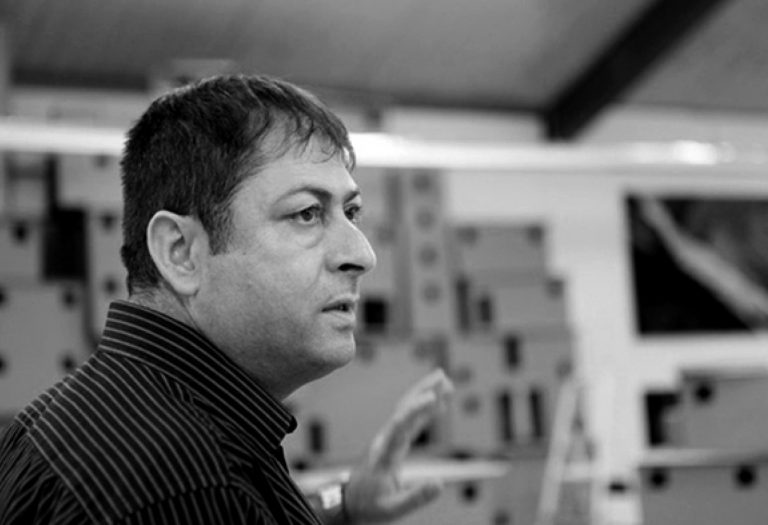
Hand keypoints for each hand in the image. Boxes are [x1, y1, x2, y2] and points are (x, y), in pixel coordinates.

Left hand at [342, 368, 453, 522]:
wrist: (349, 503)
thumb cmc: (368, 506)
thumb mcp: (392, 508)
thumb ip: (416, 497)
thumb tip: (440, 484)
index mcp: (385, 453)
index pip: (401, 425)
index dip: (415, 410)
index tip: (431, 397)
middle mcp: (386, 440)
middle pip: (404, 409)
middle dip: (423, 391)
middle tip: (442, 376)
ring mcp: (389, 439)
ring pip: (408, 410)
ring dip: (425, 394)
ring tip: (445, 381)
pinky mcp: (394, 442)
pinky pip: (411, 421)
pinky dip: (425, 410)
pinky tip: (439, 404)